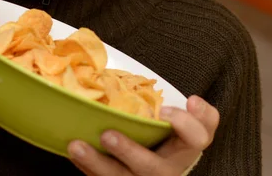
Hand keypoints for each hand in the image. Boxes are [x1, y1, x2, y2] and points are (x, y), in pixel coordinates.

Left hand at [68, 96, 219, 174]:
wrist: (157, 170)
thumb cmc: (168, 138)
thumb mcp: (182, 124)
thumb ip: (193, 113)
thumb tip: (193, 101)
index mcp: (185, 149)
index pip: (197, 139)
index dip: (185, 125)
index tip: (164, 109)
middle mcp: (168, 170)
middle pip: (154, 170)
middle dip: (130, 153)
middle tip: (107, 134)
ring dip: (97, 163)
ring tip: (76, 145)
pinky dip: (86, 167)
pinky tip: (74, 151)